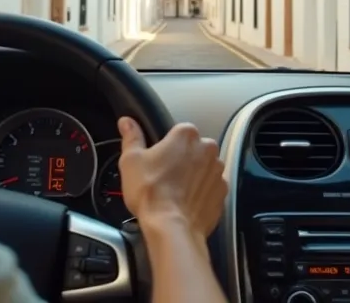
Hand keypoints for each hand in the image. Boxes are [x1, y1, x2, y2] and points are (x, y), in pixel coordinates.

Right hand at [116, 116, 226, 237]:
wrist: (172, 227)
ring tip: (174, 192)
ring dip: (193, 176)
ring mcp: (217, 171)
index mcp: (186, 135)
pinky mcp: (222, 192)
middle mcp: (207, 149)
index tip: (157, 158)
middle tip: (163, 176)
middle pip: (193, 149)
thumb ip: (132, 137)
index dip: (166, 145)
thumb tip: (127, 123)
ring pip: (204, 168)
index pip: (177, 131)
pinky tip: (185, 202)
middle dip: (181, 160)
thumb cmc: (151, 194)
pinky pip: (211, 187)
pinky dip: (201, 192)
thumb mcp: (131, 161)